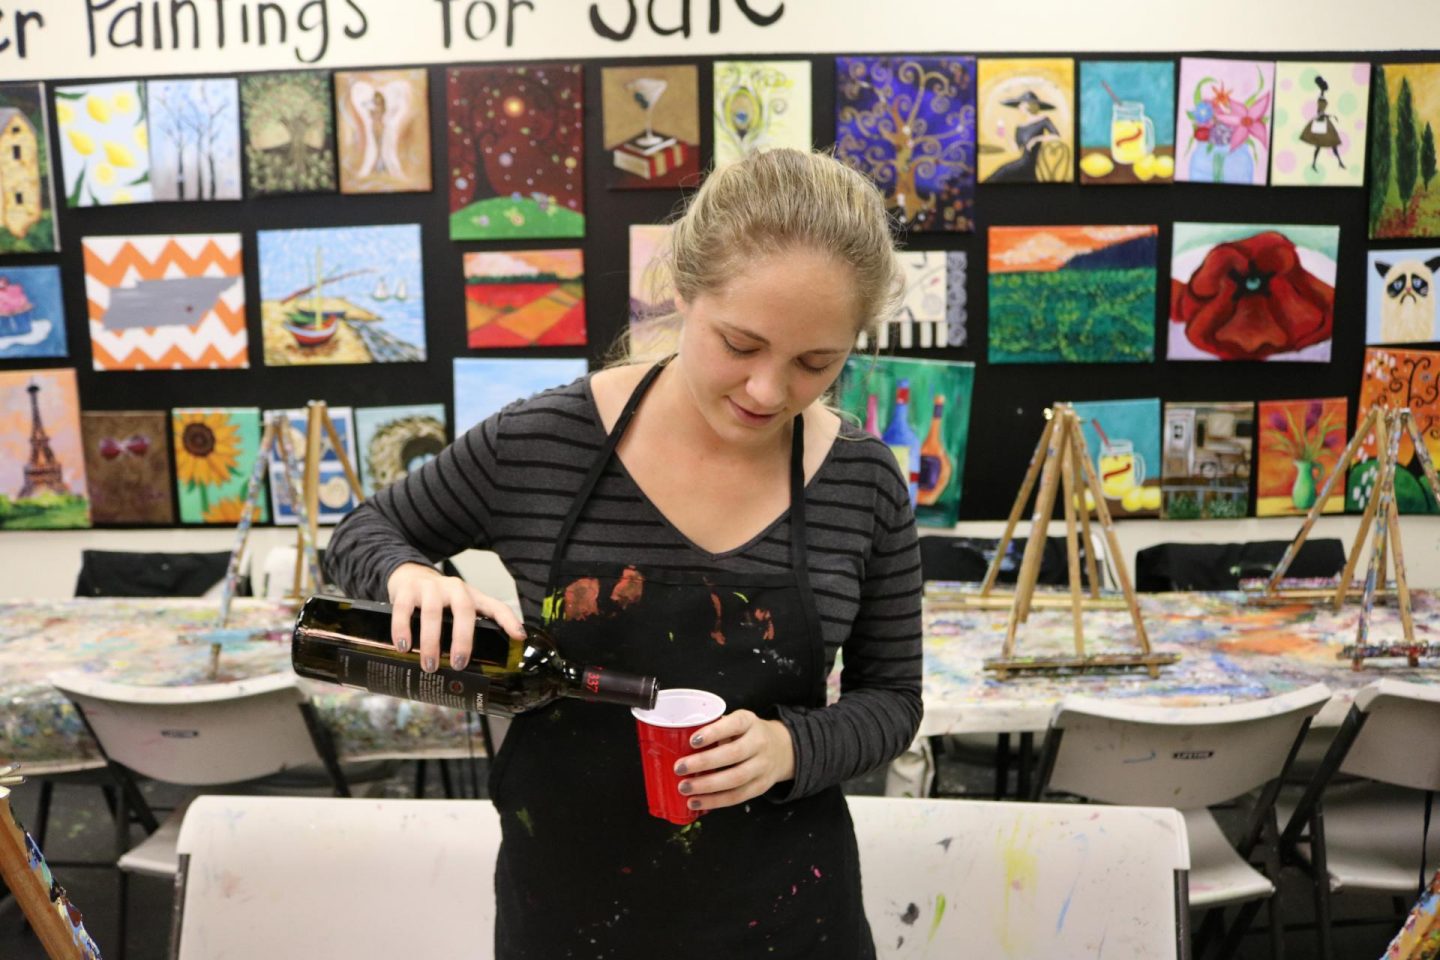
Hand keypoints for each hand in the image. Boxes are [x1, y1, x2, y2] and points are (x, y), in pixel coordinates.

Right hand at [386, 562, 525, 673]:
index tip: (519, 637)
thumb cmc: (439, 601)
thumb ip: (468, 631)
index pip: (496, 606)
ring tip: (429, 664)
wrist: (409, 575)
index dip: (510, 621)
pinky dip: (403, 628)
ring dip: (431, 640)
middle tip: (458, 665)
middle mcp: (454, 589)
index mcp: (472, 597)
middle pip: (463, 611)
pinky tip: (404, 646)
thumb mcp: (457, 610)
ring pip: (432, 611)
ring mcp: (430, 587)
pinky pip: (404, 609)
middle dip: (462, 639)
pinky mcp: (407, 590)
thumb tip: (474, 669)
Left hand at [672, 710, 794, 811]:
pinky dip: (715, 801)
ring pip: (736, 778)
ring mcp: (762, 766)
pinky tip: (696, 801)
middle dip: (704, 762)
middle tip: (679, 768)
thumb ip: (715, 728)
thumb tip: (678, 739)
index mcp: (749, 722)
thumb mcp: (737, 723)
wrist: (782, 749)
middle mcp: (759, 743)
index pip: (734, 724)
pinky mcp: (761, 786)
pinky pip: (737, 796)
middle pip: (733, 754)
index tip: (693, 740)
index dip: (714, 732)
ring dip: (707, 785)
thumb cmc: (747, 734)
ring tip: (684, 788)